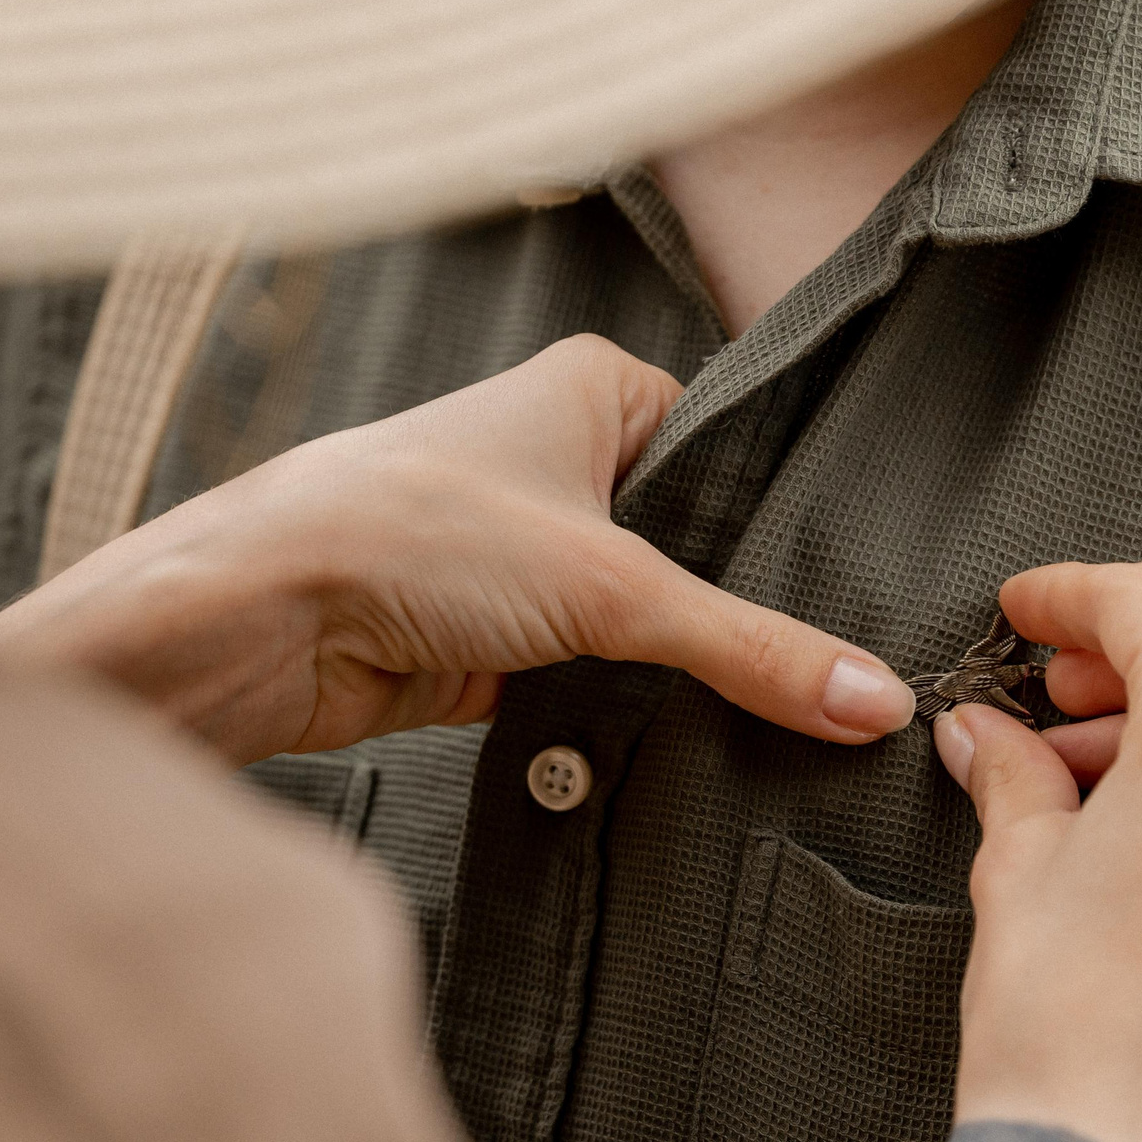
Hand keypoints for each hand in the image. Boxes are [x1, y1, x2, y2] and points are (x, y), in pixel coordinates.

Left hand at [0, 335, 913, 764]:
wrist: (266, 619)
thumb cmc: (411, 532)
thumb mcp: (614, 587)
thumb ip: (750, 648)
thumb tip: (874, 698)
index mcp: (593, 390)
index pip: (730, 447)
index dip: (784, 521)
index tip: (862, 588)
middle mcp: (553, 461)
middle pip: (688, 546)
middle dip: (731, 612)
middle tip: (834, 669)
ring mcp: (519, 556)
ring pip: (635, 623)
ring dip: (669, 672)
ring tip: (770, 716)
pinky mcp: (487, 643)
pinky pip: (585, 684)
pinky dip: (616, 717)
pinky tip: (680, 750)